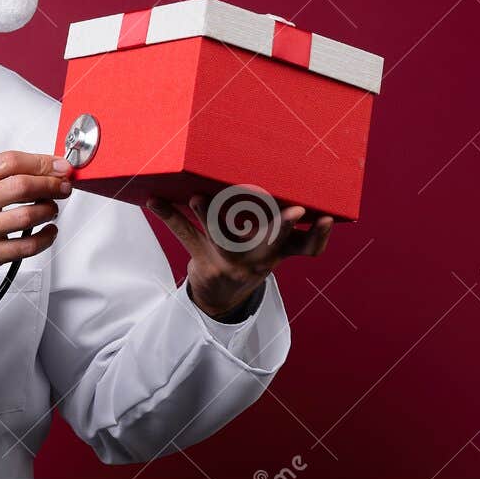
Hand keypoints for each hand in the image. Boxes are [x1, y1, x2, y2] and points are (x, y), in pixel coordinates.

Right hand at [0, 151, 70, 305]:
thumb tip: (37, 167)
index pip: (9, 162)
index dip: (41, 161)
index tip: (57, 165)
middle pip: (22, 186)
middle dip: (51, 184)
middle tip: (62, 186)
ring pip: (29, 216)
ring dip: (49, 209)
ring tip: (51, 208)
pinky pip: (28, 245)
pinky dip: (46, 237)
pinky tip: (47, 231)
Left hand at [146, 193, 331, 318]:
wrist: (219, 297)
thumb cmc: (250, 257)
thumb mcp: (271, 249)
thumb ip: (281, 227)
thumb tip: (295, 181)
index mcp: (278, 253)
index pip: (306, 247)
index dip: (318, 235)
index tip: (326, 218)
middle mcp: (257, 259)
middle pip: (271, 243)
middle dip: (282, 225)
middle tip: (295, 210)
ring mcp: (230, 261)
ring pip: (223, 237)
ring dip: (210, 215)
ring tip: (198, 198)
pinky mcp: (204, 261)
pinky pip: (185, 235)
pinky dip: (169, 216)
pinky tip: (153, 201)